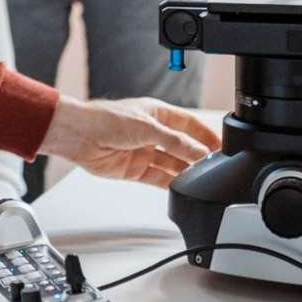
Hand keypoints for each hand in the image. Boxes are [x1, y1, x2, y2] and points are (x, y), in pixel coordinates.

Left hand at [39, 96, 221, 187]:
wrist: (78, 135)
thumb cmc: (106, 118)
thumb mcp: (148, 127)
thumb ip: (175, 142)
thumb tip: (198, 153)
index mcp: (157, 113)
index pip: (189, 125)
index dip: (205, 135)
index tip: (223, 146)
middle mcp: (152, 132)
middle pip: (182, 147)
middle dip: (198, 156)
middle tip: (215, 167)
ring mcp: (143, 151)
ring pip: (172, 164)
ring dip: (185, 172)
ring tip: (201, 180)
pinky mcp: (134, 169)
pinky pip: (157, 178)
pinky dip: (169, 184)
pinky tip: (181, 188)